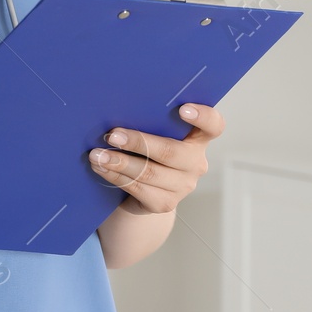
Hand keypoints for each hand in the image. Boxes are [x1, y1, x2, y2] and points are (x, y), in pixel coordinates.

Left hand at [89, 104, 223, 215]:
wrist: (141, 190)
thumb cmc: (147, 150)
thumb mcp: (154, 134)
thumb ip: (150, 122)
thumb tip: (117, 109)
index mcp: (198, 139)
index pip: (214, 125)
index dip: (203, 116)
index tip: (182, 109)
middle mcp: (195, 162)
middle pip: (171, 152)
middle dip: (138, 142)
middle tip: (112, 135)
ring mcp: (183, 185)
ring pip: (149, 173)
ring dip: (119, 162)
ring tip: (97, 155)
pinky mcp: (165, 203)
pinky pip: (138, 188)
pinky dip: (115, 177)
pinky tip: (101, 168)